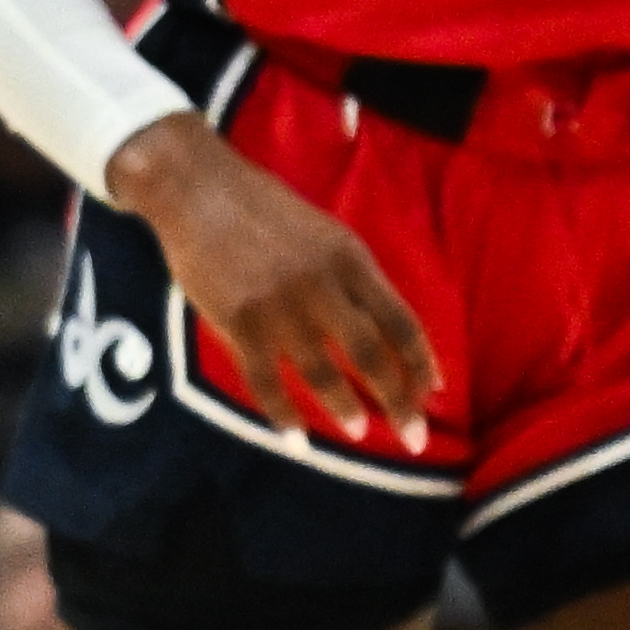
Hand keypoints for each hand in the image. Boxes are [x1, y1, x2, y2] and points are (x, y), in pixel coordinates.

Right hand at [110, 115, 442, 454]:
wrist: (196, 191)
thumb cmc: (263, 211)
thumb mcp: (325, 235)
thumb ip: (353, 279)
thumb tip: (382, 332)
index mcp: (350, 260)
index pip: (400, 321)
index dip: (421, 362)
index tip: (433, 393)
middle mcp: (321, 286)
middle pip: (371, 354)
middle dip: (399, 402)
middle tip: (415, 438)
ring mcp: (279, 307)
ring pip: (322, 372)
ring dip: (345, 409)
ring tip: (358, 433)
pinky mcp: (238, 322)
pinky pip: (265, 381)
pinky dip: (283, 414)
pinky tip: (295, 436)